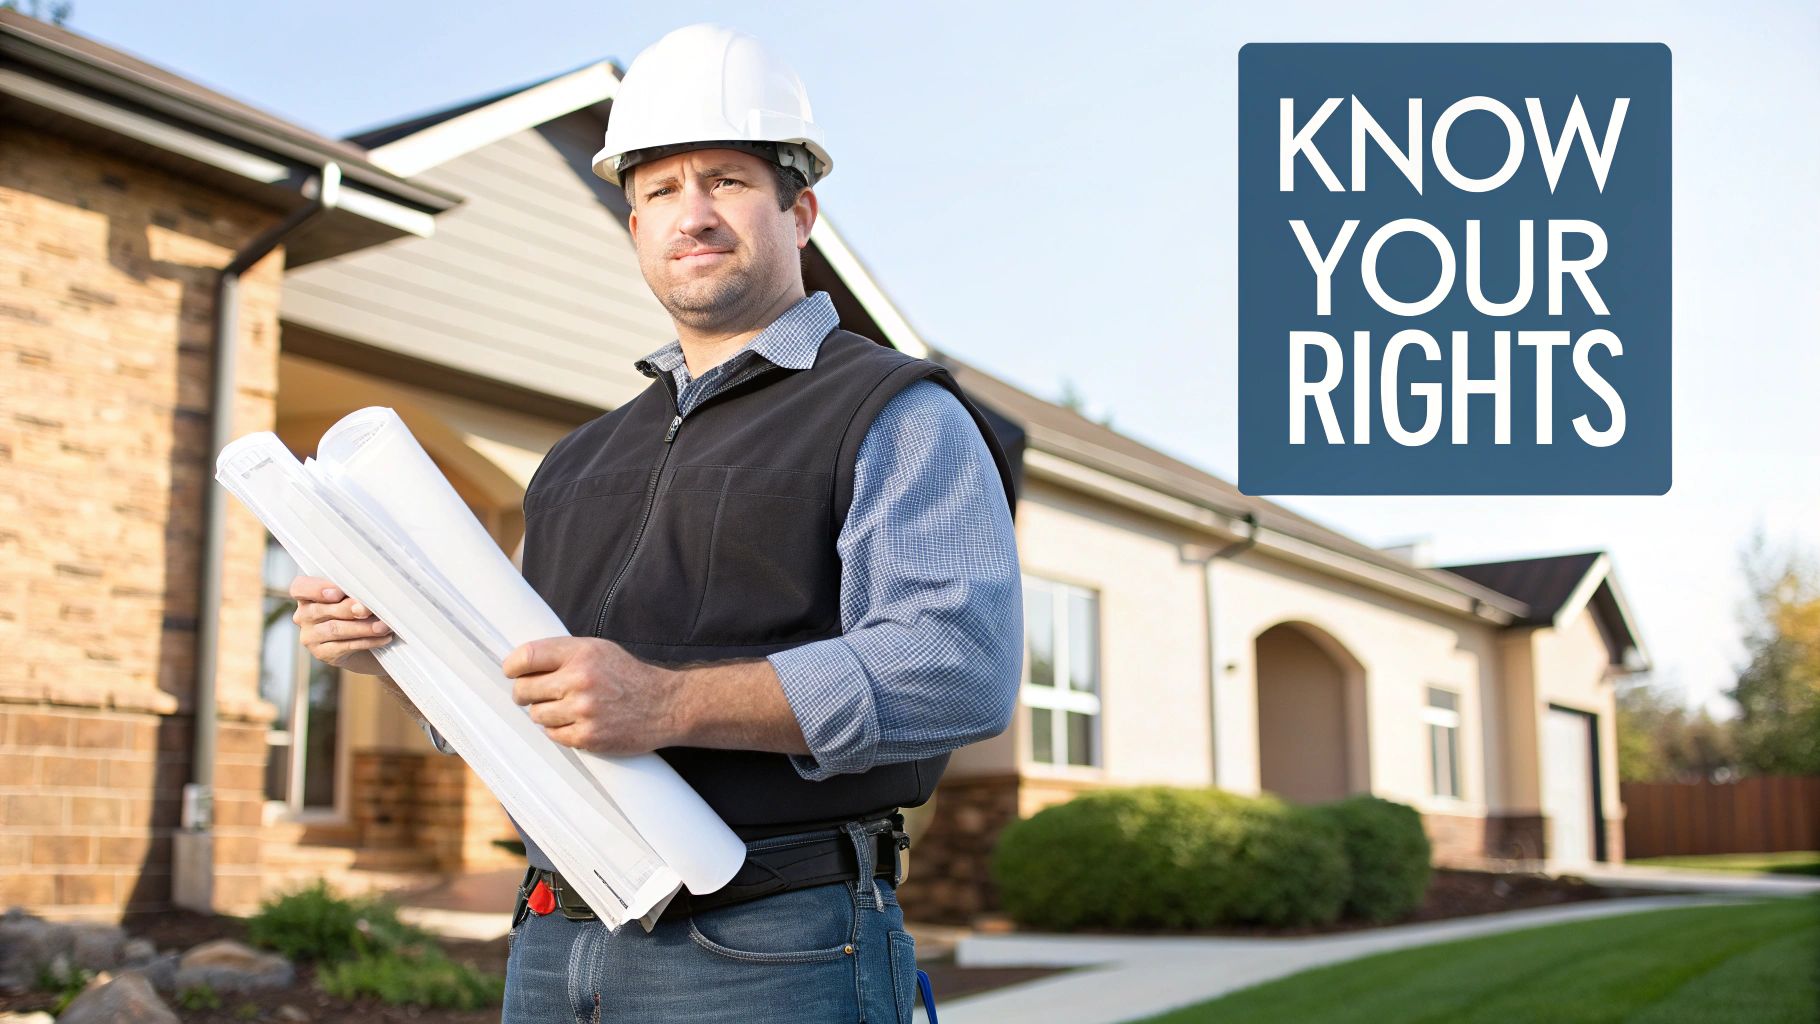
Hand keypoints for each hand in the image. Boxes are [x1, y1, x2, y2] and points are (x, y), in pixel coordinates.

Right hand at [290, 575, 392, 676]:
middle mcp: (304, 615)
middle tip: (370, 609)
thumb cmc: (356, 609)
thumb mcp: (352, 596)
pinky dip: (367, 641)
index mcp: (307, 594)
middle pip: (322, 609)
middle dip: (350, 609)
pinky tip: (383, 638)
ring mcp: (310, 636)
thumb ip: (353, 593)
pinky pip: (345, 646)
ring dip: (363, 627)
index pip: (300, 588)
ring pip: (335, 629)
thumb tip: (363, 602)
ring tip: (383, 626)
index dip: (316, 589)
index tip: (338, 594)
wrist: (361, 641)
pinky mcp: (322, 653)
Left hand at [504, 637, 681, 754]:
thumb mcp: (599, 650)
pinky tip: (577, 722)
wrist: (664, 705)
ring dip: (545, 713)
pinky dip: (560, 730)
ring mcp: (583, 710)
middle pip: (524, 690)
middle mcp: (580, 680)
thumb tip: (522, 664)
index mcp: (581, 653)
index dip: (511, 666)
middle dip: (523, 694)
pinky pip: (553, 735)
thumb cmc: (628, 676)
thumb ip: (563, 654)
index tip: (511, 672)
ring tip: (566, 708)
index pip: (526, 657)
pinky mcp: (588, 736)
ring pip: (537, 715)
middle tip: (532, 695)